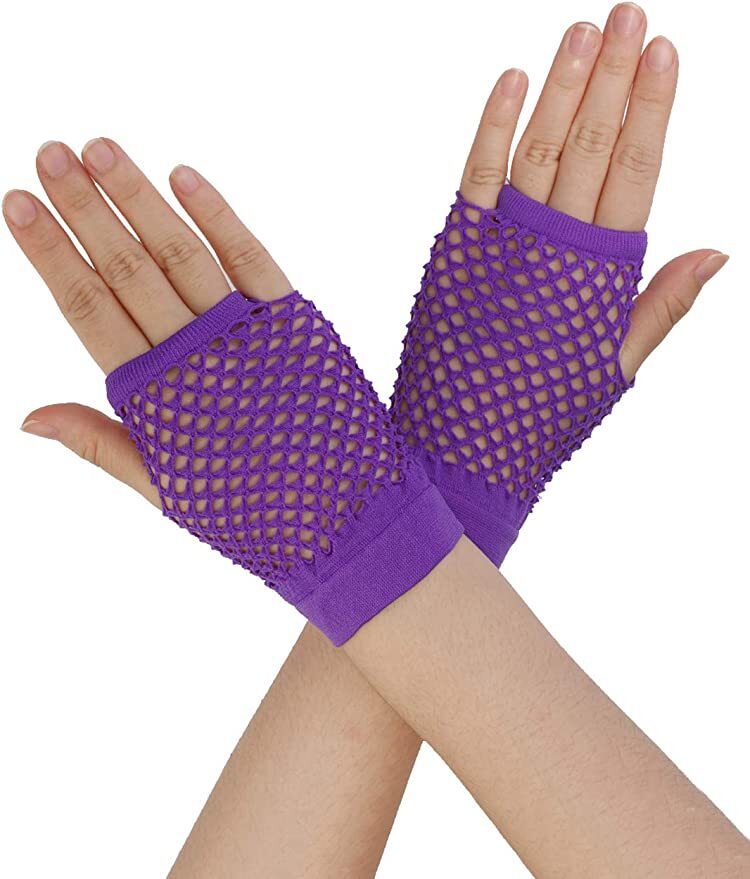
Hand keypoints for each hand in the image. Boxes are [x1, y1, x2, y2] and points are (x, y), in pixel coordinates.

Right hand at [5, 140, 291, 501]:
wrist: (345, 522)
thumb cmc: (251, 510)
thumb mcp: (167, 490)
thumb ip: (101, 444)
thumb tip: (27, 415)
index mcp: (156, 398)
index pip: (87, 309)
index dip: (50, 253)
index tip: (17, 201)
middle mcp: (196, 357)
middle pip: (127, 270)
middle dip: (84, 209)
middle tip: (48, 153)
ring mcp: (247, 336)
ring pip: (180, 254)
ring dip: (139, 198)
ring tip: (99, 149)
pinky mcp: (295, 323)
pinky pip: (250, 259)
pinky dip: (217, 216)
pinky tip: (184, 175)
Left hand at [458, 3, 725, 380]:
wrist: (462, 457)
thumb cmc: (541, 417)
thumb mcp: (615, 369)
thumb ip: (660, 305)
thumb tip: (718, 249)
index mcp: (600, 278)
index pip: (636, 174)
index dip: (652, 110)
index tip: (665, 52)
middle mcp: (552, 252)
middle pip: (591, 149)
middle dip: (613, 78)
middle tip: (631, 15)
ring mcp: (499, 249)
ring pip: (539, 153)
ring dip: (562, 88)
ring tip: (585, 31)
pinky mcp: (453, 254)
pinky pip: (475, 180)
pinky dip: (492, 128)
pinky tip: (513, 79)